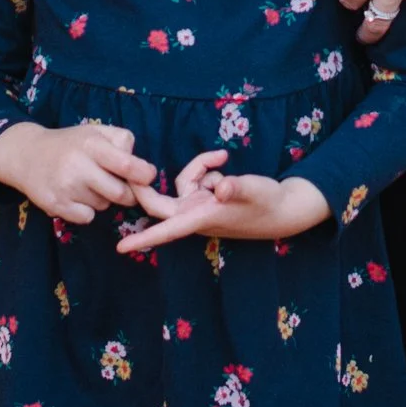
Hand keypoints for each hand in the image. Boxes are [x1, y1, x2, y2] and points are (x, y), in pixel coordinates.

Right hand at [0, 118, 158, 221]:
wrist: (26, 155)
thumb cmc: (70, 144)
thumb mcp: (95, 132)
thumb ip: (122, 142)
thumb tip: (142, 169)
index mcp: (91, 143)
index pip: (125, 164)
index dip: (143, 175)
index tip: (146, 176)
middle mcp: (78, 165)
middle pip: (120, 193)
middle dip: (126, 193)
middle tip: (118, 185)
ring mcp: (66, 187)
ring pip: (104, 205)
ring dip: (103, 199)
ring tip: (87, 184)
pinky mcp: (56, 205)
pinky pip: (88, 217)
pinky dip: (87, 211)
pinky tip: (75, 196)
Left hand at [118, 150, 332, 250]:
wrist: (284, 208)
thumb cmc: (269, 202)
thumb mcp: (254, 190)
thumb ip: (236, 187)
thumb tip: (220, 188)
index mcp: (202, 218)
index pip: (167, 230)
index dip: (144, 238)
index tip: (121, 248)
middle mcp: (196, 215)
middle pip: (160, 203)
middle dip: (146, 186)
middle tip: (132, 167)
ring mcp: (200, 207)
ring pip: (182, 184)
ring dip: (198, 168)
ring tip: (222, 158)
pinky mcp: (206, 199)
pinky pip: (195, 180)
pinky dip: (206, 169)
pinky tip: (224, 163)